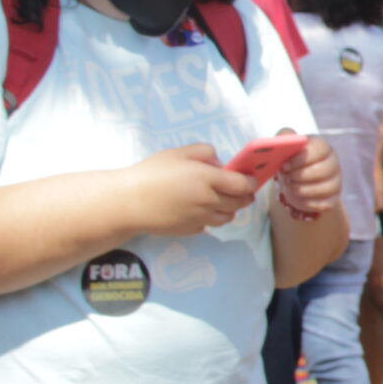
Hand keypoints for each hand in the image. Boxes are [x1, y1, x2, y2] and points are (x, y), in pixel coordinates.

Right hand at [126, 146, 258, 236]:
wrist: (129, 203)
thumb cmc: (152, 173)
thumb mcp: (178, 153)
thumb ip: (204, 152)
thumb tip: (219, 163)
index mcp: (208, 179)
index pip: (243, 184)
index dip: (251, 182)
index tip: (253, 178)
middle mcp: (208, 201)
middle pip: (239, 203)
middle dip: (245, 196)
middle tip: (244, 190)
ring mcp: (200, 219)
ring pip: (227, 217)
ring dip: (230, 209)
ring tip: (223, 200)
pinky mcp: (190, 230)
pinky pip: (209, 226)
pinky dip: (211, 219)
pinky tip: (201, 210)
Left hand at [276, 134, 341, 222]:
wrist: (295, 181)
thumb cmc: (291, 161)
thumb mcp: (286, 146)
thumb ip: (284, 138)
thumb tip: (282, 141)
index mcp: (322, 146)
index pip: (319, 149)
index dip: (301, 158)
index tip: (285, 165)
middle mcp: (332, 163)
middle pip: (322, 170)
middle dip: (300, 176)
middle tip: (287, 178)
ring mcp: (335, 181)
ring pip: (323, 189)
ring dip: (301, 190)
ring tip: (290, 187)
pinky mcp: (333, 199)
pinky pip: (323, 204)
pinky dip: (307, 203)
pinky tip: (297, 198)